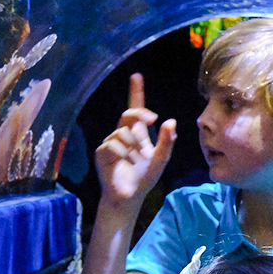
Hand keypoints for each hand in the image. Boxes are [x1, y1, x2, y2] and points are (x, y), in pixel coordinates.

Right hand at [96, 73, 175, 207]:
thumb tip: (171, 121)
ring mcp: (111, 142)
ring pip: (123, 132)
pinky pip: (112, 144)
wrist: (129, 197)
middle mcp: (123, 134)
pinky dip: (123, 153)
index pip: (136, 109)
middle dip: (141, 114)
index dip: (136, 92)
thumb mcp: (160, 160)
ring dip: (134, 145)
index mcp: (138, 133)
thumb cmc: (144, 178)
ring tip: (137, 160)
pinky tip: (126, 163)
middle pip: (129, 114)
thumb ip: (167, 142)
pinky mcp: (101, 153)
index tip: (136, 76)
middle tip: (152, 119)